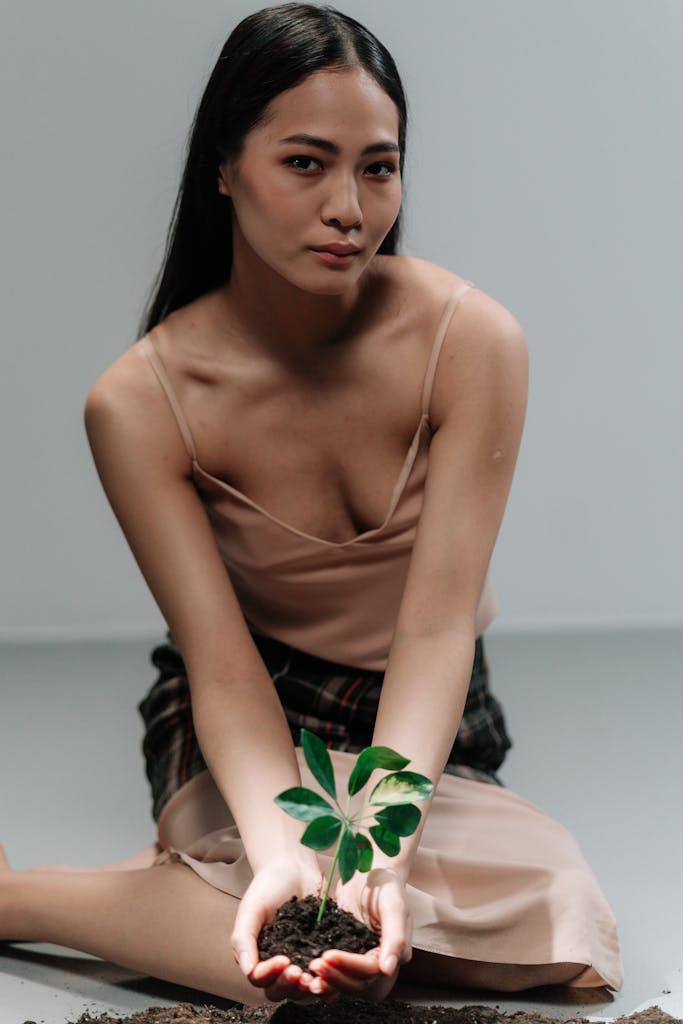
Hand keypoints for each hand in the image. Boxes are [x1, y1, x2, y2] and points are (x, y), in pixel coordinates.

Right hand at [231, 855, 335, 1002]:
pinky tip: (333, 970)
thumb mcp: (251, 910)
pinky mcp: (321, 951)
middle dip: (290, 986)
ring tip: (316, 978)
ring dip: (309, 988)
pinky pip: (324, 973)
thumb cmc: (267, 886)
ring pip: (303, 988)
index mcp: (258, 956)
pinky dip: (328, 978)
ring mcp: (301, 958)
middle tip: (300, 973)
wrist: (293, 867)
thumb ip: (244, 939)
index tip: (283, 961)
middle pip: (281, 990)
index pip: (261, 979)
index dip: (272, 976)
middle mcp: (279, 962)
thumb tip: (247, 970)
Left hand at [307, 867, 411, 1001]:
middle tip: (314, 966)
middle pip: (357, 983)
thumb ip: (395, 937)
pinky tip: (308, 977)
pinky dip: (324, 977)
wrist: (370, 869)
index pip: (370, 971)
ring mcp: (361, 958)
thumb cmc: (386, 885)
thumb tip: (388, 969)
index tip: (328, 956)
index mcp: (394, 955)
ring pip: (345, 982)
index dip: (349, 966)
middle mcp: (378, 962)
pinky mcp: (346, 952)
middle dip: (335, 977)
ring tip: (309, 975)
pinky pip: (336, 971)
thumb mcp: (394, 906)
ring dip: (328, 981)